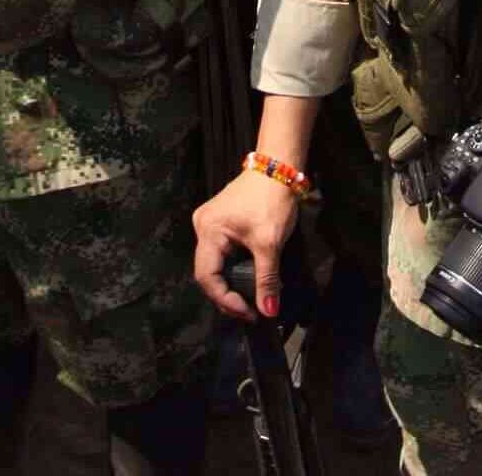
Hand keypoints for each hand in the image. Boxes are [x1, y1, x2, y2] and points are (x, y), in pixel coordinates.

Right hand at [192, 168, 300, 320]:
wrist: (279, 167)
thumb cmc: (272, 200)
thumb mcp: (270, 242)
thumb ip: (267, 278)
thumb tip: (268, 312)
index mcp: (209, 231)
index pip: (207, 276)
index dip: (225, 299)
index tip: (249, 313)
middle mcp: (202, 227)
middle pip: (208, 272)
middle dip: (228, 295)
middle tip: (251, 311)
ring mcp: (210, 224)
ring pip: (216, 264)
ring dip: (232, 283)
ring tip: (252, 298)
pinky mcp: (220, 223)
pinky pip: (222, 254)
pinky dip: (235, 269)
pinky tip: (250, 278)